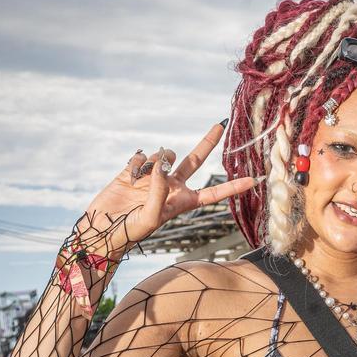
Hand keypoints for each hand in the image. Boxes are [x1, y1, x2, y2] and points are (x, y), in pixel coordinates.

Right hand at [81, 122, 257, 251]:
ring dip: (157, 161)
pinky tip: (129, 178)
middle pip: (195, 160)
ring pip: (165, 155)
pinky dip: (137, 165)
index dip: (233, 187)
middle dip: (207, 142)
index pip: (214, 193)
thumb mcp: (152, 217)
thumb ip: (160, 192)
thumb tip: (162, 166)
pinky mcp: (134, 170)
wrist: (102, 228)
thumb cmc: (131, 231)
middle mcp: (172, 186)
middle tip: (220, 125)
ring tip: (142, 180)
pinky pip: (142, 157)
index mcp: (183, 202)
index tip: (254, 180)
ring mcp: (154, 177)